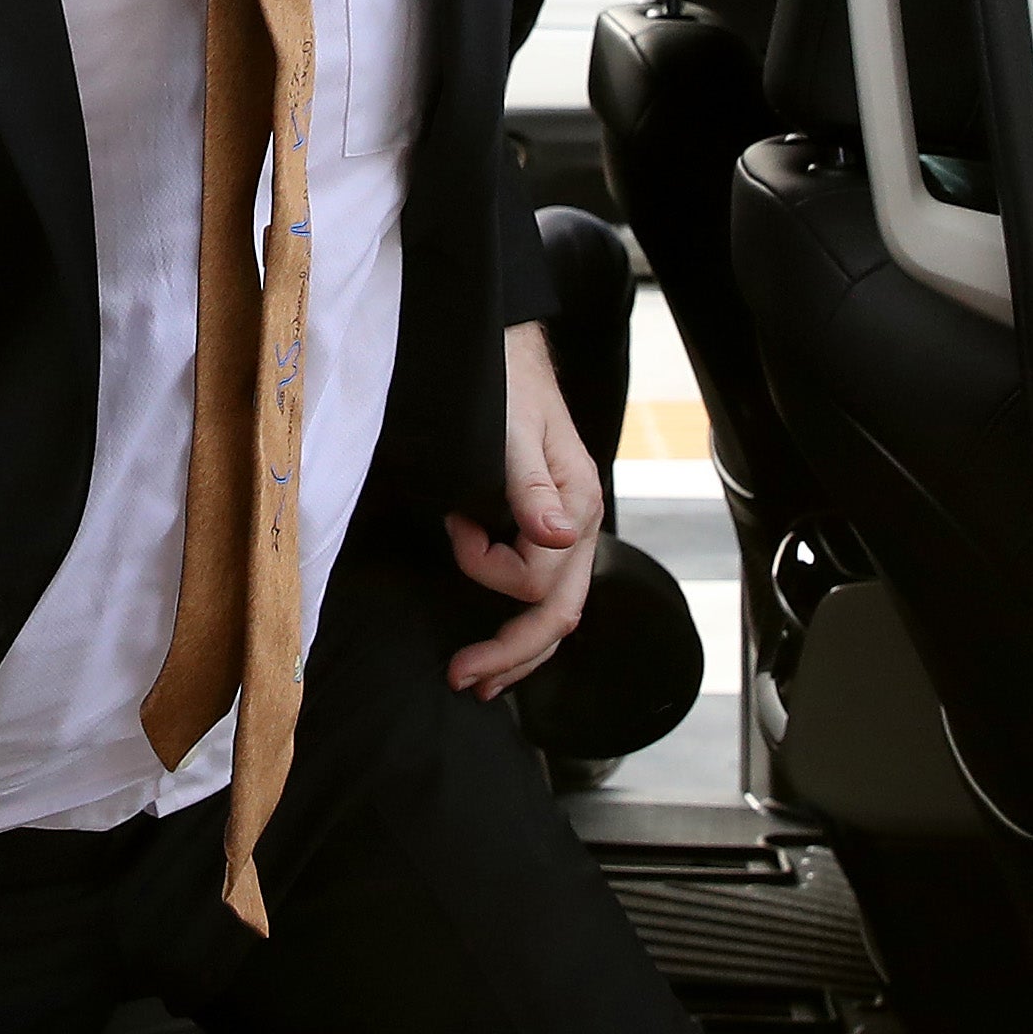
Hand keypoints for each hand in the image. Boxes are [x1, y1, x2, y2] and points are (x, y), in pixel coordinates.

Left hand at [446, 320, 602, 697]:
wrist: (506, 352)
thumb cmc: (506, 384)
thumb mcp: (513, 428)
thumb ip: (531, 484)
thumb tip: (556, 536)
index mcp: (577, 505)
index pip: (537, 577)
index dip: (487, 568)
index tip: (453, 528)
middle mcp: (579, 526)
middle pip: (559, 614)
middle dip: (510, 654)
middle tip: (461, 679)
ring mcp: (567, 533)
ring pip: (557, 614)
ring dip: (518, 653)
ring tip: (478, 681)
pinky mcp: (549, 531)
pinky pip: (546, 594)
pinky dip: (523, 628)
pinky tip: (500, 646)